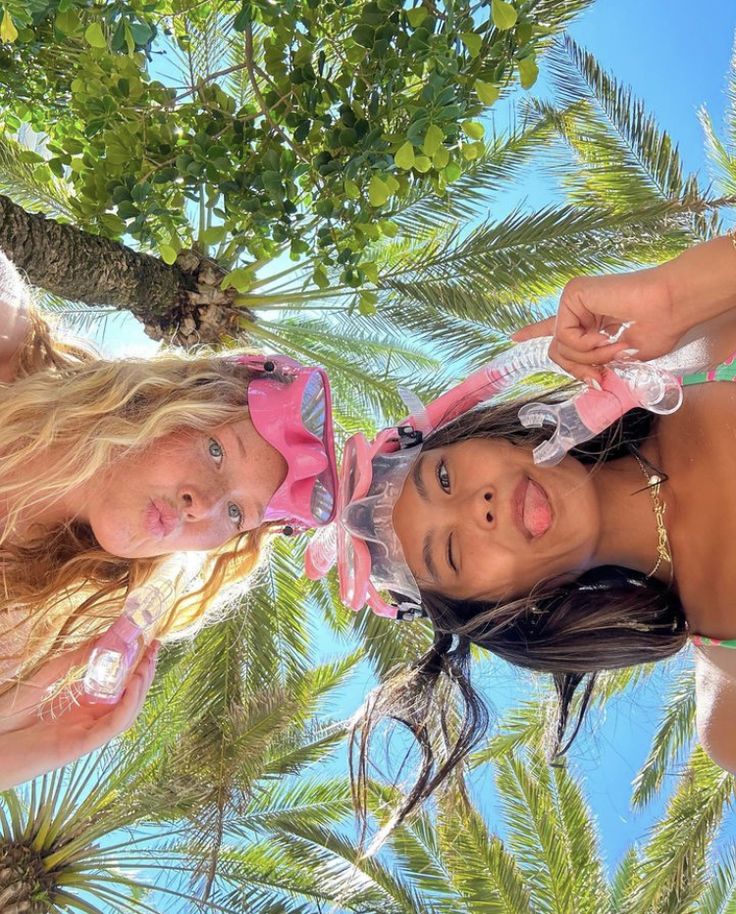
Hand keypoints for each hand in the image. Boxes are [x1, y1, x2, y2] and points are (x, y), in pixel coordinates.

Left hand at [0, 640, 159, 789]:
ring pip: (126, 713)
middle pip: (128, 699)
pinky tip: (133, 684)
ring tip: (148, 663)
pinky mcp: (78, 746)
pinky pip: (112, 727)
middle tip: (156, 647)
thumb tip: (100, 639)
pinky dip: (127, 706)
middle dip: (145, 673)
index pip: (118, 687)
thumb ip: (72, 662)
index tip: (145, 642)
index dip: (135, 665)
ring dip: (142, 688)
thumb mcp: (44, 679)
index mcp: (80, 707)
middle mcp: (87, 722)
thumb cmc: (5, 716)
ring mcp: (84, 735)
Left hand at [512, 267, 684, 381]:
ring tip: (615, 345)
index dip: (535, 333)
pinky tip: (605, 334)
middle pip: (558, 352)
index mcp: (591, 320)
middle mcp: (580, 308)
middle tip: (607, 365)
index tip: (514, 337)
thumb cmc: (659, 329)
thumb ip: (597, 365)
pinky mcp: (572, 294)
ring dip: (589, 357)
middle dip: (580, 368)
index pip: (558, 329)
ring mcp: (575, 300)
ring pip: (560, 348)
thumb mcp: (622, 358)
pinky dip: (585, 345)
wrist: (672, 307)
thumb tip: (589, 379)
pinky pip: (564, 336)